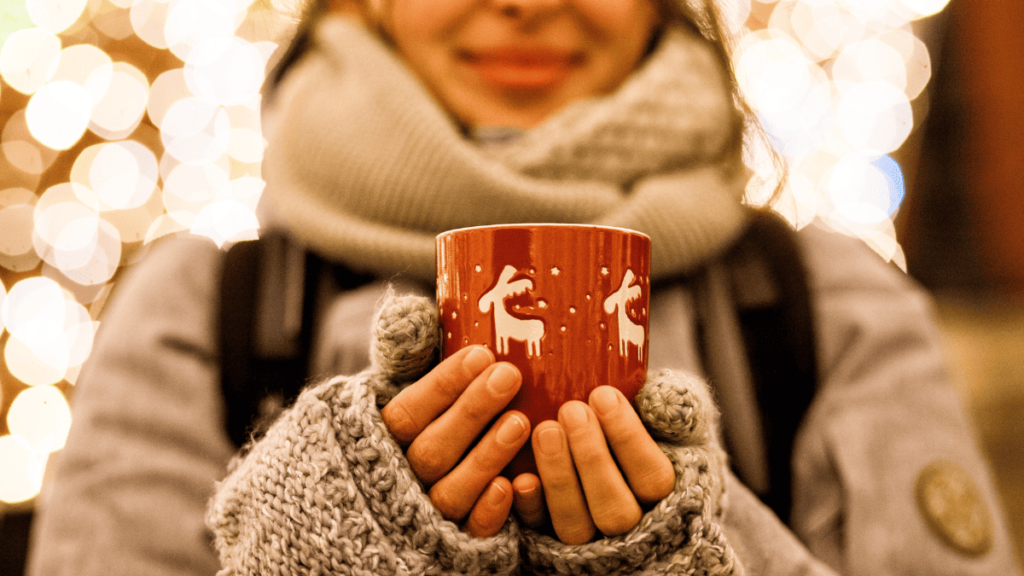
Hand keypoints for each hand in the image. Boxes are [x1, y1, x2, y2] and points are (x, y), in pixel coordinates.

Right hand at [380, 345, 530, 537]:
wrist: (386, 500)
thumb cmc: (408, 427)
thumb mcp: (396, 387)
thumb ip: (404, 354)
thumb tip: (411, 313)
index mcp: (378, 439)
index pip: (405, 413)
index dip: (443, 385)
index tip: (481, 355)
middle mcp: (395, 480)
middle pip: (430, 451)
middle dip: (471, 412)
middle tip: (509, 376)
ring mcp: (422, 516)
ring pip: (450, 493)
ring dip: (485, 457)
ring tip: (521, 421)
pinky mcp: (450, 544)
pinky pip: (467, 536)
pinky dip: (487, 514)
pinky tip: (512, 486)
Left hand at [512, 386, 675, 543]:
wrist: (616, 472)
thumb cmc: (649, 440)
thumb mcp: (673, 426)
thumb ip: (673, 412)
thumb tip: (657, 394)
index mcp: (666, 499)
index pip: (652, 477)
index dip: (628, 438)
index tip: (603, 395)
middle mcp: (632, 530)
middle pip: (616, 510)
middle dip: (592, 458)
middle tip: (571, 410)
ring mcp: (591, 542)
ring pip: (575, 526)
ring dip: (559, 478)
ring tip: (545, 429)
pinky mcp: (551, 542)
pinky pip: (540, 534)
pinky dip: (530, 507)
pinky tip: (521, 477)